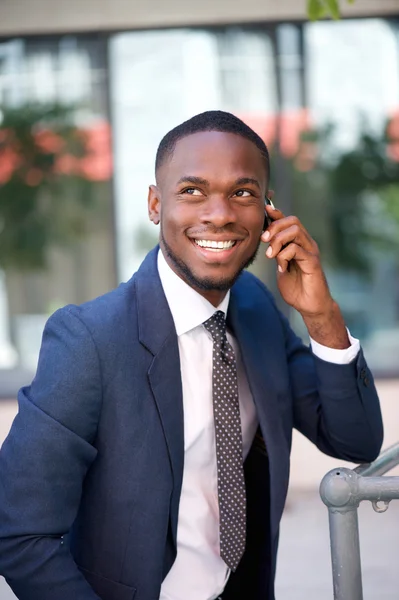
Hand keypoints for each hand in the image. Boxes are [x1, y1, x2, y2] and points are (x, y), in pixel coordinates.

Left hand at [261, 204, 349, 347]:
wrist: (309, 305)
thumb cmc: (296, 287)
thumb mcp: (280, 265)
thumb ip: (275, 252)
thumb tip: (264, 238)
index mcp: (299, 243)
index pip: (289, 221)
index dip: (277, 213)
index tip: (264, 210)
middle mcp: (307, 244)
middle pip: (293, 221)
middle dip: (275, 227)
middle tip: (264, 240)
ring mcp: (311, 251)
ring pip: (295, 231)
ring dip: (278, 241)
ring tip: (271, 255)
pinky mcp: (313, 262)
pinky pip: (296, 249)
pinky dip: (283, 256)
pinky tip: (281, 268)